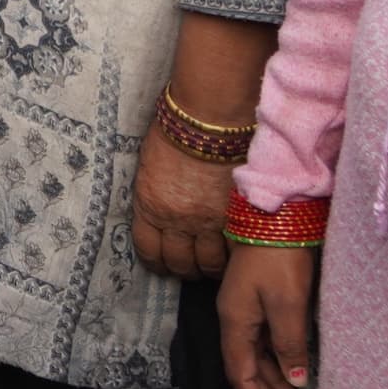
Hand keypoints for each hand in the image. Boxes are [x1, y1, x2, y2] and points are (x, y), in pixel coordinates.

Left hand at [129, 118, 234, 279]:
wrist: (209, 119)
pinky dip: (236, 257)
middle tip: (192, 268)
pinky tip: (236, 255)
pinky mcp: (238, 218)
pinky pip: (236, 251)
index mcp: (150, 206)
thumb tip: (161, 207)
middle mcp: (178, 221)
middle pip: (180, 263)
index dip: (157, 262)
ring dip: (212, 268)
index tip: (163, 264)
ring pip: (210, 263)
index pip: (149, 250)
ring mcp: (211, 223)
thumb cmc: (175, 130)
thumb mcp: (150, 165)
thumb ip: (155, 193)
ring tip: (215, 264)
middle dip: (184, 269)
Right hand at [215, 241, 317, 388]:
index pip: (241, 375)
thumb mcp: (288, 306)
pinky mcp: (261, 302)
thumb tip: (295, 381)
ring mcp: (247, 311)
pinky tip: (294, 376)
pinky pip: (266, 344)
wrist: (276, 217)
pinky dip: (280, 364)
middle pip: (248, 370)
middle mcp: (236, 320)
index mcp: (236, 323)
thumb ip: (289, 346)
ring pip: (258, 359)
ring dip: (276, 385)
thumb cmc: (280, 261)